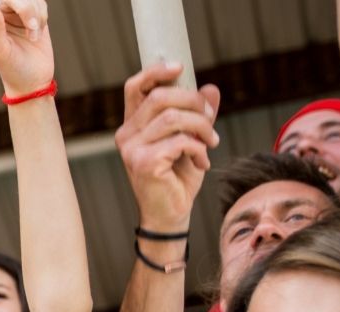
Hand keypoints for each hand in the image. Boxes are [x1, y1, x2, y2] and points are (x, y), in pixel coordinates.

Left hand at [0, 0, 53, 98]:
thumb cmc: (10, 68)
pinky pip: (40, 3)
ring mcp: (17, 11)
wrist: (32, 80)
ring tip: (33, 36)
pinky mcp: (34, 14)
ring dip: (35, 15)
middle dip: (25, 6)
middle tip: (32, 26)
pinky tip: (37, 33)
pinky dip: (42, 17)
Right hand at [114, 64, 220, 232]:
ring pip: (173, 117)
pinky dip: (199, 148)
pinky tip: (203, 161)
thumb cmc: (177, 178)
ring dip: (201, 126)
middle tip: (210, 117)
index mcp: (133, 126)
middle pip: (161, 97)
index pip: (135, 88)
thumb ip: (198, 115)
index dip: (155, 71)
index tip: (180, 67)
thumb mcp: (191, 140)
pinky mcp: (144, 163)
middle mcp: (127, 135)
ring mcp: (132, 150)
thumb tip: (211, 89)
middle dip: (194, 101)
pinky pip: (180, 141)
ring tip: (212, 141)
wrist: (171, 215)